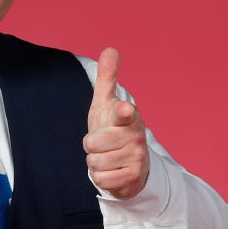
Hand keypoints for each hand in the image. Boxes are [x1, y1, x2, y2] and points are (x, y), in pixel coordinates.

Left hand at [84, 47, 149, 199]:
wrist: (129, 162)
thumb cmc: (114, 129)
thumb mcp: (106, 104)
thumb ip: (107, 78)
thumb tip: (111, 49)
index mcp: (127, 116)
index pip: (124, 113)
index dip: (123, 111)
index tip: (124, 109)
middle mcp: (135, 135)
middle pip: (93, 144)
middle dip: (90, 146)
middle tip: (102, 144)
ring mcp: (137, 157)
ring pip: (94, 163)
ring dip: (95, 163)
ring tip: (107, 157)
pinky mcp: (133, 177)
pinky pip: (101, 180)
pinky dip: (101, 178)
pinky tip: (112, 172)